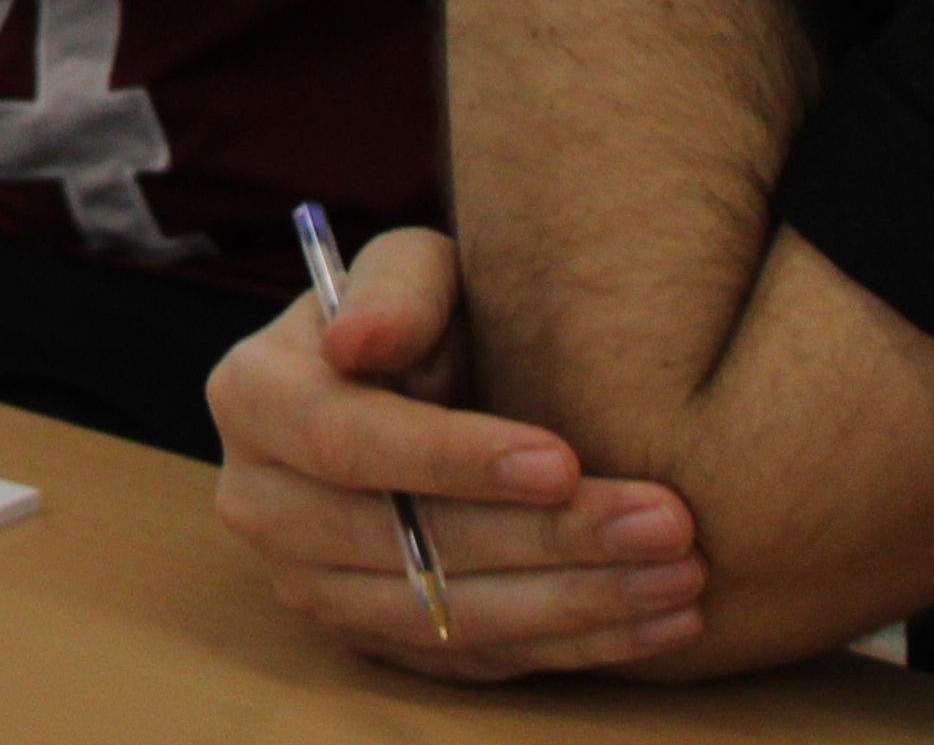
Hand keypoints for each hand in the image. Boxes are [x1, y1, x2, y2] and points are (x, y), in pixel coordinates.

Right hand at [208, 224, 716, 678]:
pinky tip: (660, 620)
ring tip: (682, 576)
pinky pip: (475, 662)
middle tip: (666, 524)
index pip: (346, 439)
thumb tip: (356, 339)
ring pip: (447, 618)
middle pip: (408, 544)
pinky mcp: (370, 639)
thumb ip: (397, 290)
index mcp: (251, 397)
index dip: (454, 458)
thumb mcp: (412, 271)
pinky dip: (576, 648)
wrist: (413, 390)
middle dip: (548, 540)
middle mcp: (260, 503)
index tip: (562, 461)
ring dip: (578, 605)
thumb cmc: (419, 318)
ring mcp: (310, 584)